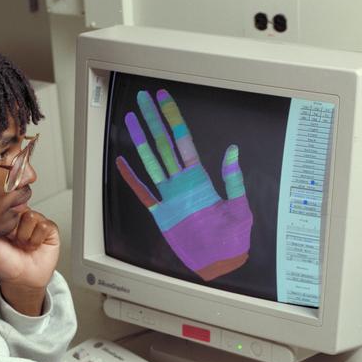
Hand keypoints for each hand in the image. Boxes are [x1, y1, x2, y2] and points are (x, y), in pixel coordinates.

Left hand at [0, 209, 60, 292]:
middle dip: (13, 228)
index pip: (7, 204)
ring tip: (23, 245)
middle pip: (19, 208)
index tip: (1, 234)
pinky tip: (34, 246)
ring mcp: (37, 221)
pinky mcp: (50, 229)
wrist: (20, 278)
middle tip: (12, 241)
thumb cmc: (4, 262)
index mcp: (7, 216)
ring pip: (31, 216)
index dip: (3, 220)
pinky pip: (44, 226)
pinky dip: (36, 239)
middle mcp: (22, 216)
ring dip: (25, 235)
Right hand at [115, 87, 252, 281]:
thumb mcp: (240, 208)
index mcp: (200, 178)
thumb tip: (232, 151)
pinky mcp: (161, 214)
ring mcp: (170, 196)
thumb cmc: (234, 237)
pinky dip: (131, 178)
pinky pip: (142, 193)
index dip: (173, 119)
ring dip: (141, 141)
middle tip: (143, 98)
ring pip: (151, 162)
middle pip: (164, 144)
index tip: (164, 99)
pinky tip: (122, 163)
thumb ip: (233, 181)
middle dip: (154, 120)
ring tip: (131, 119)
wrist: (220, 262)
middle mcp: (182, 182)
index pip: (183, 141)